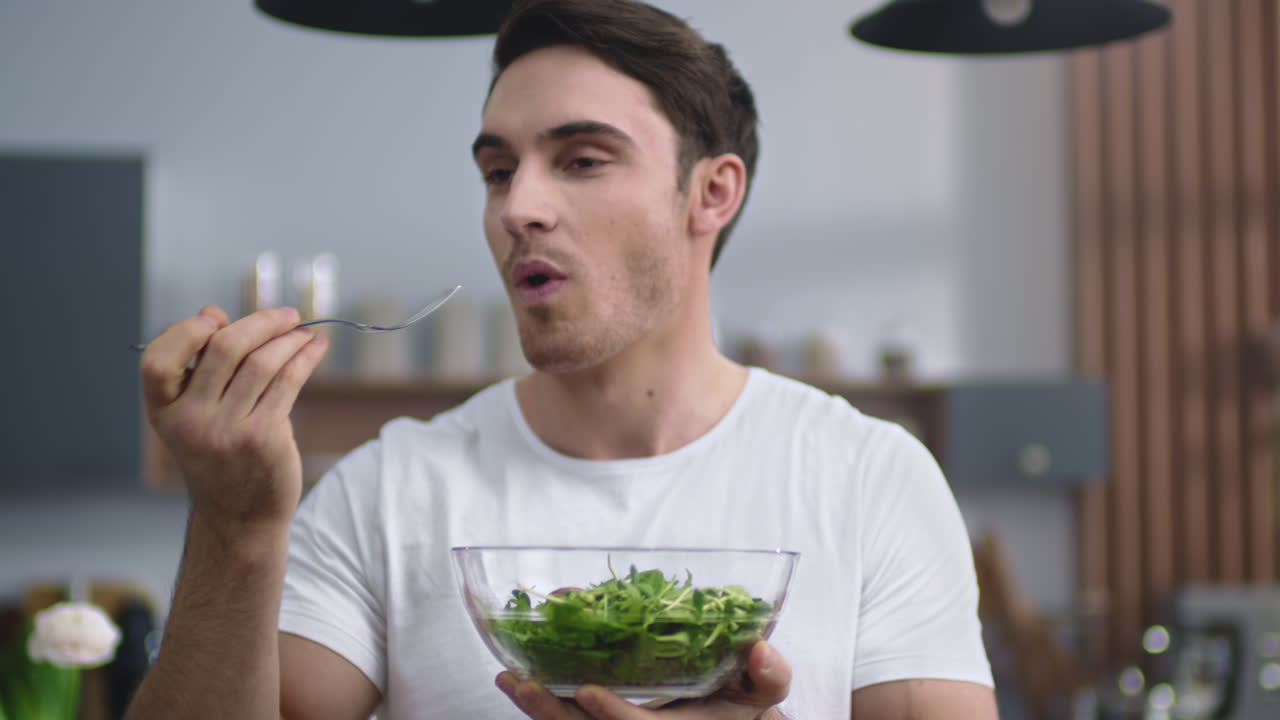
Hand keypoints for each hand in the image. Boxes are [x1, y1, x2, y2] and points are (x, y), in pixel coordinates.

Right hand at [139, 305, 328, 528]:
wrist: (239, 516)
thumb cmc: (220, 455)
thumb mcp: (195, 416)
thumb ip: (201, 367)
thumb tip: (213, 312)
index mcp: (163, 412)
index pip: (157, 361)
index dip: (184, 332)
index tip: (215, 318)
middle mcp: (190, 421)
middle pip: (224, 349)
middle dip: (261, 322)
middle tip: (288, 315)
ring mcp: (227, 430)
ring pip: (262, 362)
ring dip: (290, 338)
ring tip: (306, 332)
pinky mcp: (263, 437)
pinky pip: (287, 382)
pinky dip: (305, 358)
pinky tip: (315, 348)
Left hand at [496, 640, 790, 719]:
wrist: (724, 718)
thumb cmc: (740, 701)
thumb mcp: (764, 690)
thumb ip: (768, 674)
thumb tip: (759, 650)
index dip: (616, 716)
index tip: (588, 691)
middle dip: (553, 714)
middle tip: (521, 683)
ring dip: (538, 709)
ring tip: (509, 679)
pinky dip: (544, 705)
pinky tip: (519, 680)